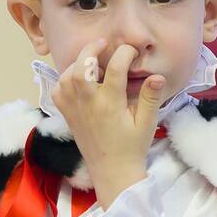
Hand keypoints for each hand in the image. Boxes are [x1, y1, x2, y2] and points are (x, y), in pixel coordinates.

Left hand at [51, 40, 170, 208]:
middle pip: (81, 68)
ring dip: (77, 63)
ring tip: (91, 61)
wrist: (112, 172)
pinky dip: (65, 79)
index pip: (115, 68)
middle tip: (103, 43)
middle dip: (91, 50)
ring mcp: (75, 110)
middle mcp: (89, 104)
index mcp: (111, 105)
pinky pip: (58, 91)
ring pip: (66, 77)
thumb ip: (150, 98)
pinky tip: (78, 79)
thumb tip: (157, 76)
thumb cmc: (132, 147)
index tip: (132, 52)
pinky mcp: (68, 116)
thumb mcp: (147, 123)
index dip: (124, 53)